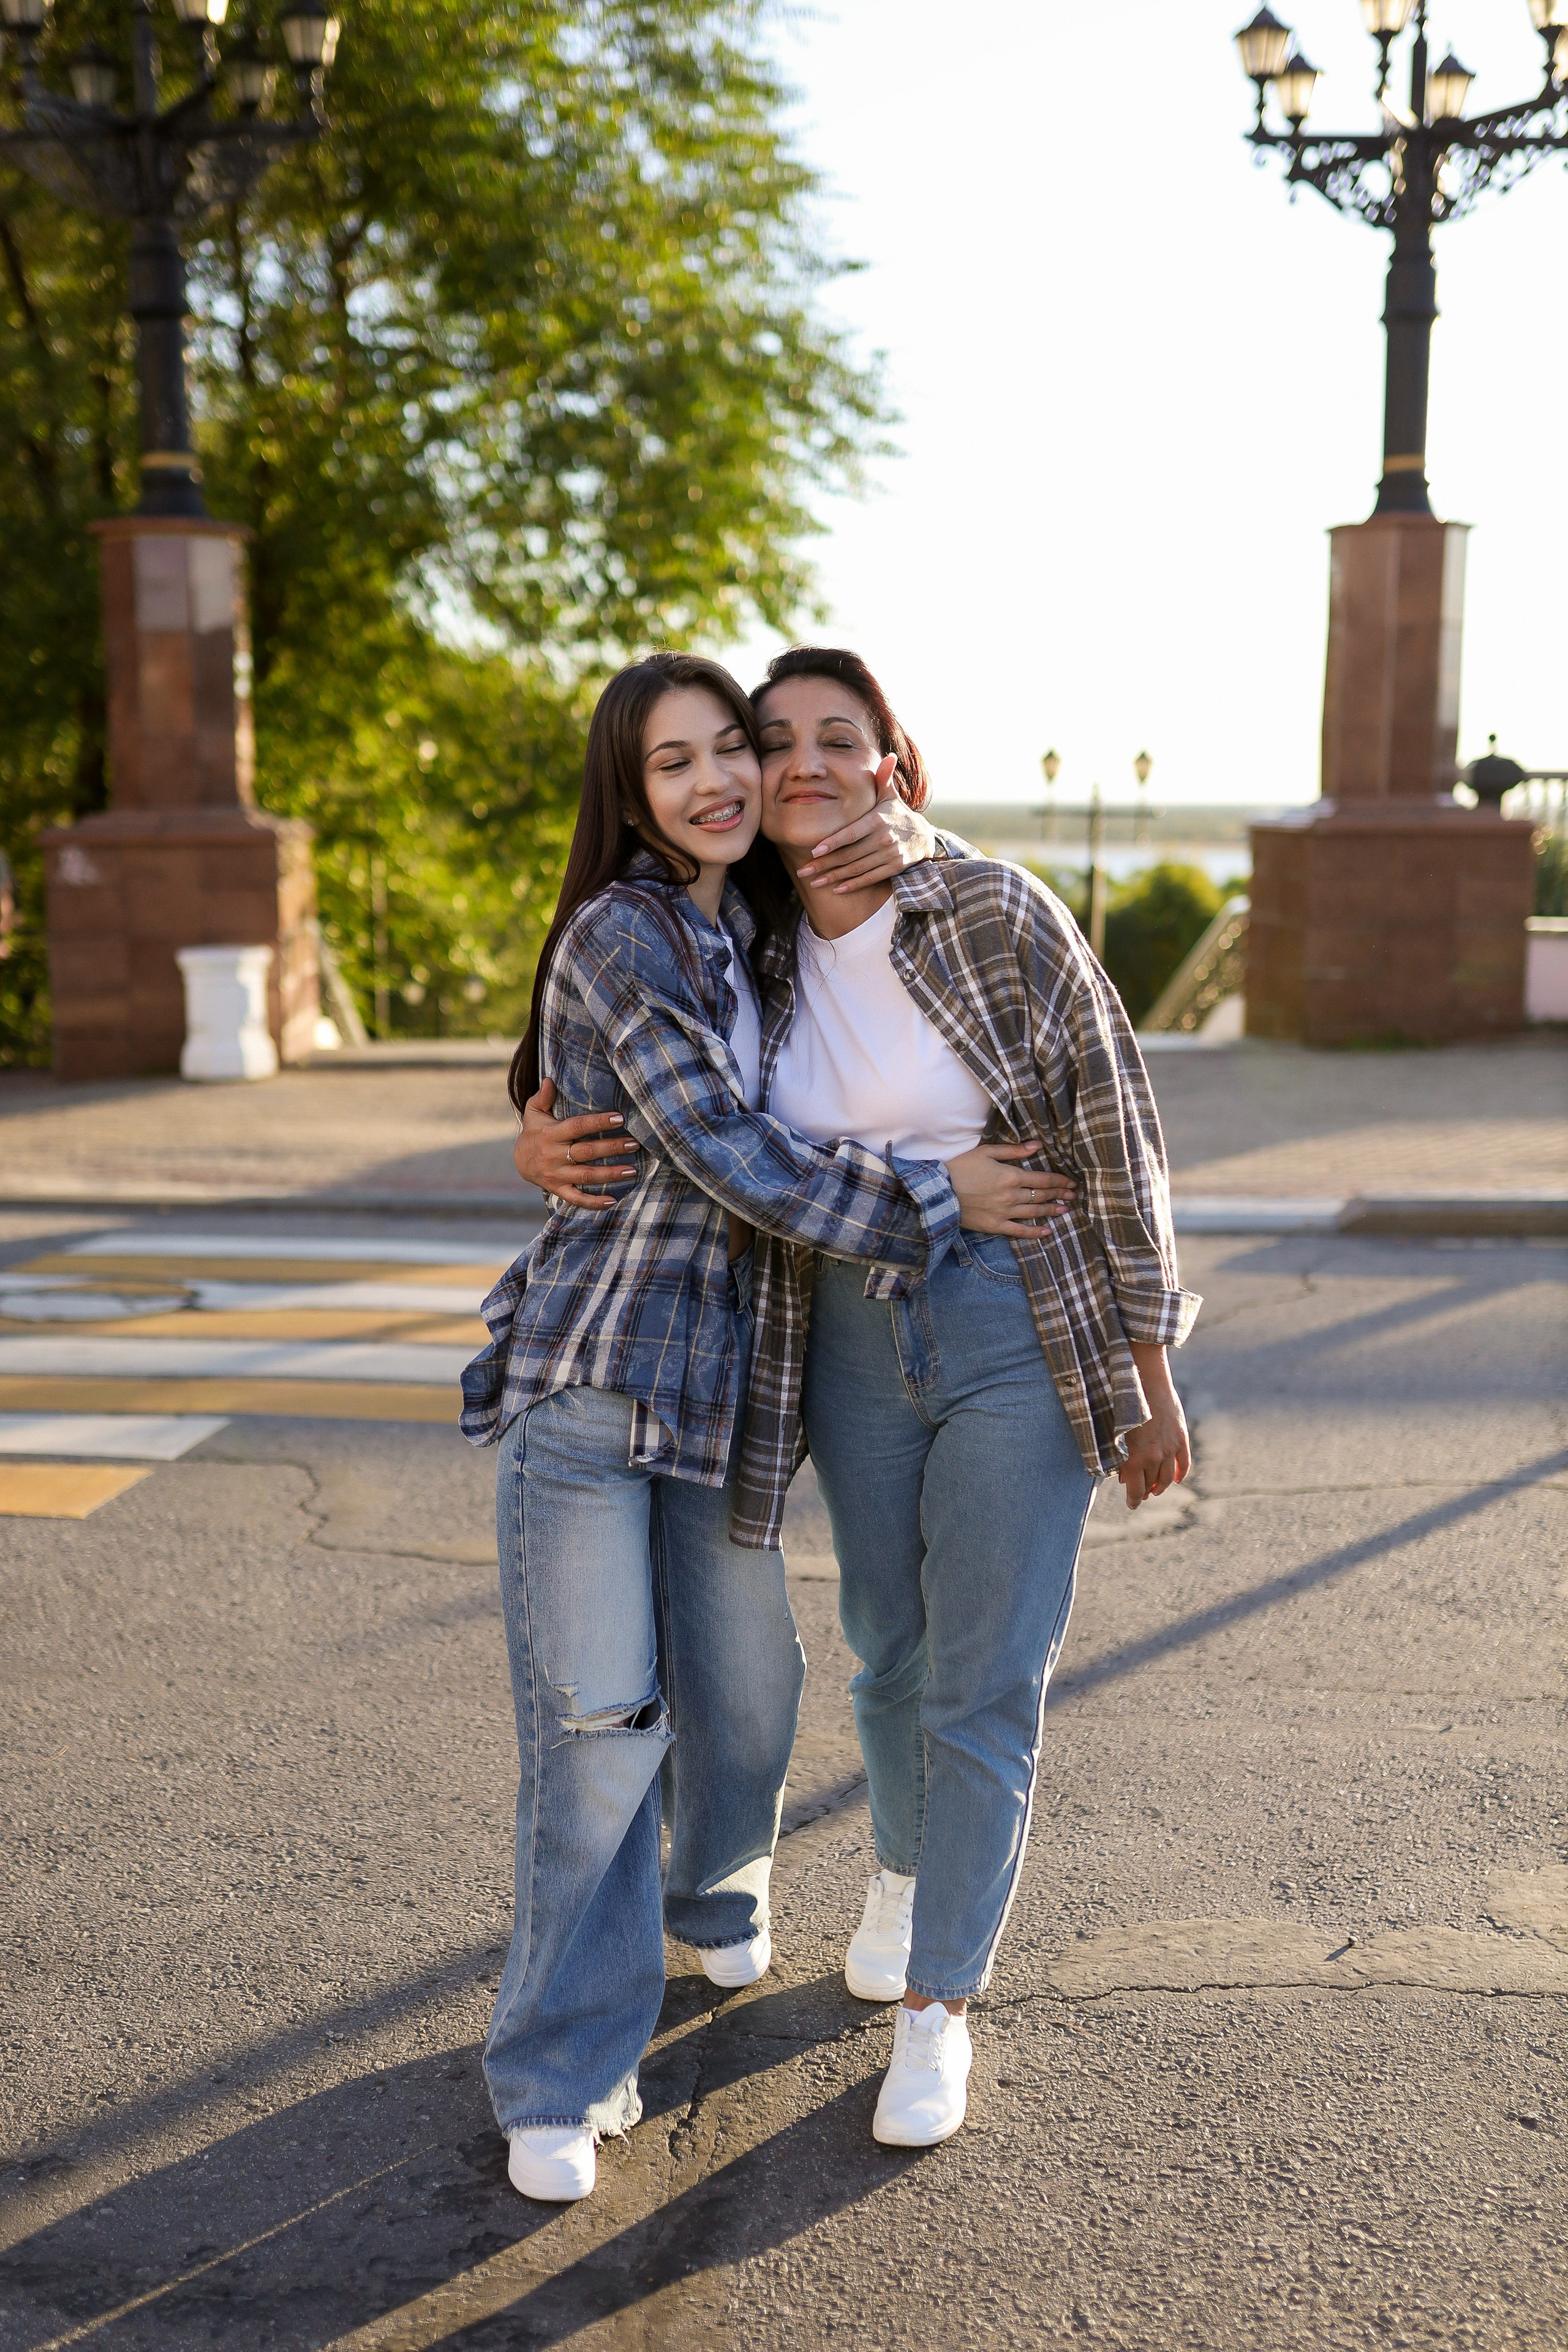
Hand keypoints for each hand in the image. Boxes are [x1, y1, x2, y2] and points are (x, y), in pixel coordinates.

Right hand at [513, 1078, 638, 1211]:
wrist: (519, 1161)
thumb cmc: (534, 1131)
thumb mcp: (533, 1112)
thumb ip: (543, 1097)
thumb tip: (550, 1079)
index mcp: (551, 1134)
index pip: (577, 1126)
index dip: (598, 1122)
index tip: (619, 1118)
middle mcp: (553, 1155)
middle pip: (587, 1152)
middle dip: (612, 1148)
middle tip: (635, 1144)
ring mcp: (556, 1175)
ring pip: (586, 1176)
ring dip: (610, 1174)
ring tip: (632, 1171)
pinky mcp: (558, 1189)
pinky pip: (576, 1198)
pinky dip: (593, 1202)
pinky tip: (613, 1200)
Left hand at [795, 758, 935, 893]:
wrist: (924, 836)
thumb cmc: (898, 813)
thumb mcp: (891, 795)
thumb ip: (883, 778)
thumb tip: (889, 756)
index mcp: (878, 820)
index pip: (851, 834)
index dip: (832, 843)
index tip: (814, 852)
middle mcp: (884, 839)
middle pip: (849, 854)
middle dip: (824, 865)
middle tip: (803, 871)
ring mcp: (890, 855)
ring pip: (857, 869)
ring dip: (834, 877)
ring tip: (814, 882)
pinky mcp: (894, 868)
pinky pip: (870, 878)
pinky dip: (852, 885)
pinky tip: (836, 889)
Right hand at [945, 1142, 1076, 1235]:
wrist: (937, 1190)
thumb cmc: (959, 1166)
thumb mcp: (986, 1152)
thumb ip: (1013, 1151)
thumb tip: (1036, 1146)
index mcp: (1011, 1176)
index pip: (1043, 1180)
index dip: (1059, 1181)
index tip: (1071, 1182)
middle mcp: (1012, 1196)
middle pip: (1042, 1196)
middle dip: (1059, 1195)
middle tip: (1073, 1195)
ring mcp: (1004, 1213)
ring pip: (1034, 1212)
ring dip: (1051, 1211)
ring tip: (1065, 1210)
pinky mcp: (995, 1226)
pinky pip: (1019, 1231)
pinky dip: (1034, 1232)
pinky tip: (1047, 1232)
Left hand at [1117, 1343, 1190, 1509]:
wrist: (1145, 1382)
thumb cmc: (1122, 1406)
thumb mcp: (1114, 1434)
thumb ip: (1118, 1457)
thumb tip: (1122, 1478)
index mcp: (1134, 1458)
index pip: (1136, 1489)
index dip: (1133, 1500)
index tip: (1132, 1505)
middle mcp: (1153, 1457)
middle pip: (1152, 1484)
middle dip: (1146, 1492)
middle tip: (1142, 1496)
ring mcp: (1169, 1448)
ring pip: (1168, 1477)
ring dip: (1162, 1486)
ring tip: (1156, 1489)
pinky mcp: (1181, 1438)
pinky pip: (1184, 1463)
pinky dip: (1181, 1473)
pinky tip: (1178, 1479)